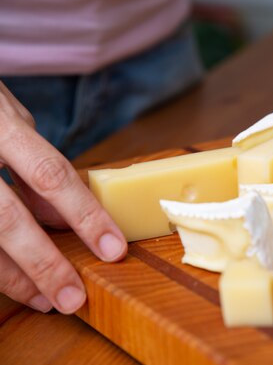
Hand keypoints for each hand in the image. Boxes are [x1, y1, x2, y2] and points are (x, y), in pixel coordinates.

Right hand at [0, 81, 126, 313]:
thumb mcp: (13, 120)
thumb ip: (37, 164)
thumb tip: (61, 216)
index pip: (51, 175)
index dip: (85, 215)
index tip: (113, 249)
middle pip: (7, 220)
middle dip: (44, 264)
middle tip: (73, 298)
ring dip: (13, 277)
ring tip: (46, 300)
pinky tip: (15, 283)